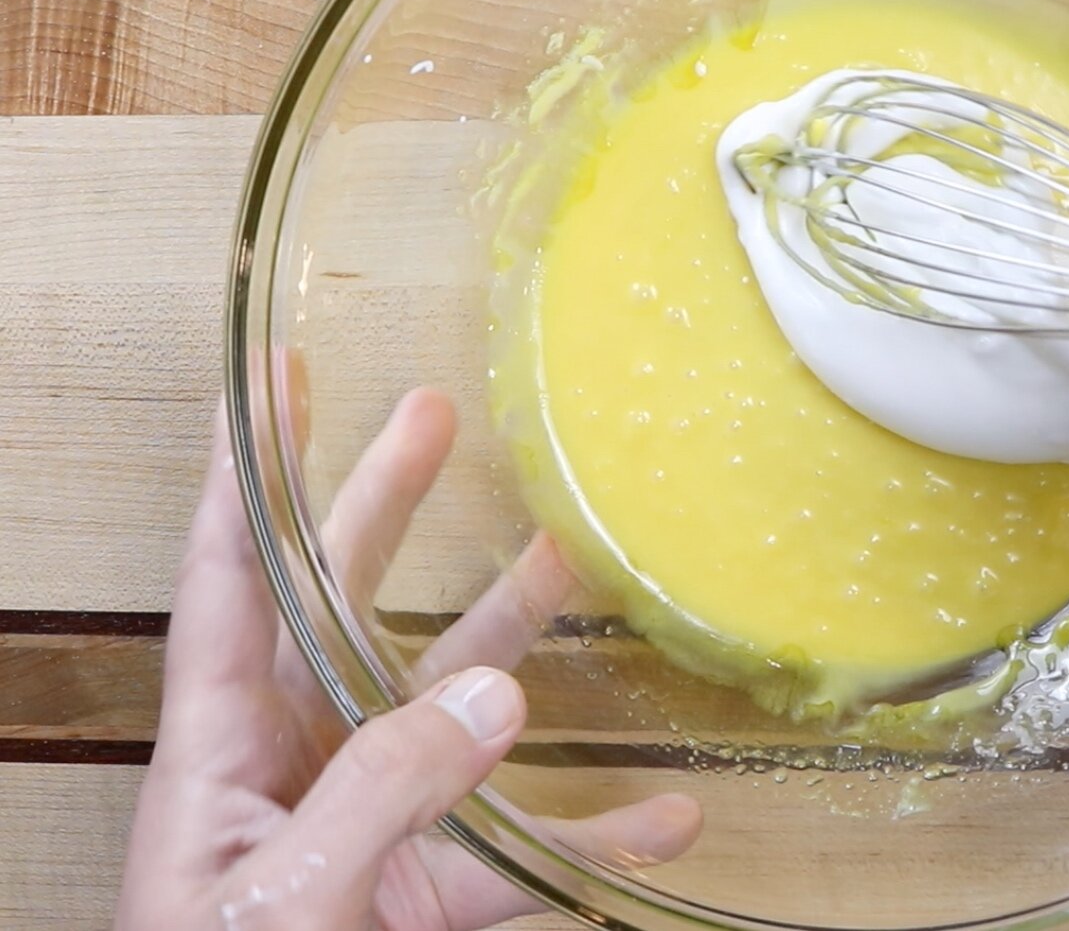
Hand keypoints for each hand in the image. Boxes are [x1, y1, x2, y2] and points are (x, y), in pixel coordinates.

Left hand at [115, 387, 701, 929]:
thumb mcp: (283, 904)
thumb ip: (382, 793)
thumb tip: (494, 692)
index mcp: (220, 755)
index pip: (225, 581)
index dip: (242, 473)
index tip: (270, 376)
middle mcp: (291, 770)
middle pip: (337, 608)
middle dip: (379, 507)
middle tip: (429, 416)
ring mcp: (364, 829)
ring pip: (445, 709)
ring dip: (507, 641)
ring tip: (569, 567)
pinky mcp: (422, 901)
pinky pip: (520, 855)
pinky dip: (593, 841)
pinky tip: (662, 823)